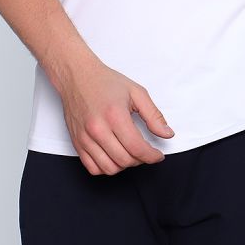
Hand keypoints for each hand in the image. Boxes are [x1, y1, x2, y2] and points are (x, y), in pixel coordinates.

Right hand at [58, 55, 174, 175]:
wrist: (77, 76)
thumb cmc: (105, 82)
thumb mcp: (136, 92)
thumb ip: (154, 115)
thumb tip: (167, 134)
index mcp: (115, 115)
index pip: (137, 148)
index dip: (152, 156)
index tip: (157, 155)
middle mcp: (98, 129)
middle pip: (124, 160)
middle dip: (141, 160)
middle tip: (145, 151)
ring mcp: (85, 138)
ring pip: (109, 168)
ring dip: (124, 165)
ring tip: (130, 153)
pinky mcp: (77, 143)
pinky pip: (93, 168)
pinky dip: (106, 168)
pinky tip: (114, 156)